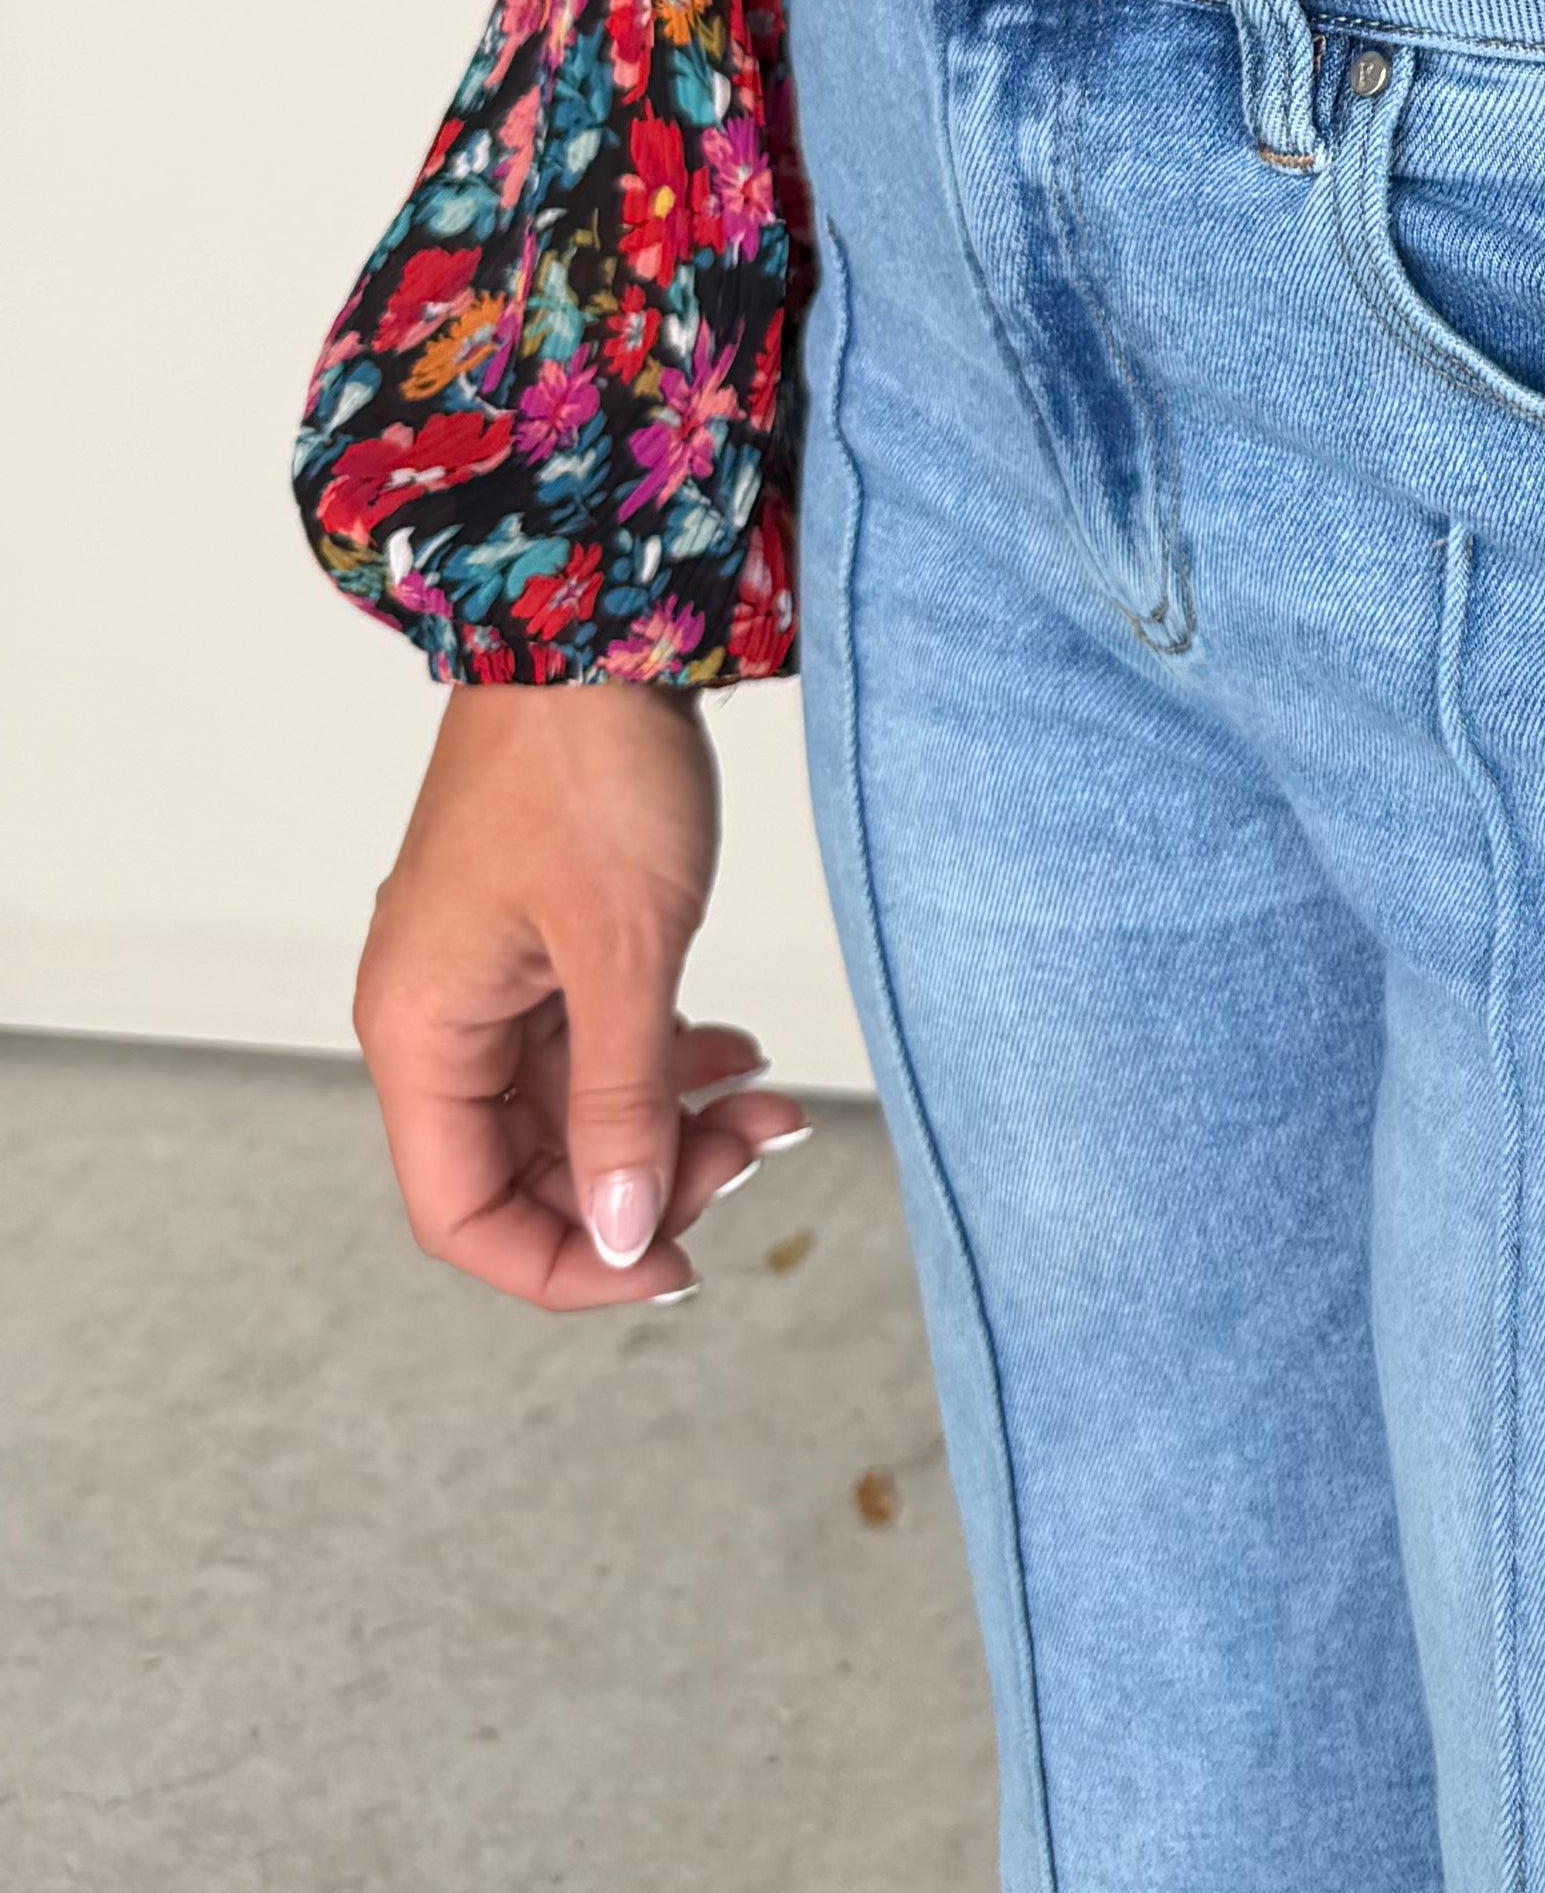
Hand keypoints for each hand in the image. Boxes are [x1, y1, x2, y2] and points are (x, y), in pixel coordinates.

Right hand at [353, 679, 803, 1308]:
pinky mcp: (544, 944)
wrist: (597, 626)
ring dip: (673, 1124)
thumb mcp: (624, 952)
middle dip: (647, 1181)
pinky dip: (668, 1064)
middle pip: (531, 1169)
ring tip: (773, 1110)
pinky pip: (598, 1046)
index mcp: (423, 1033)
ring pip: (577, 1109)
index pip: (465, 1214)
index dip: (566, 1264)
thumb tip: (623, 1234)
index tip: (674, 1267)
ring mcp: (493, 982)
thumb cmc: (589, 769)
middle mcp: (442, 1019)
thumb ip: (623, 1101)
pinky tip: (739, 1059)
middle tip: (757, 1154)